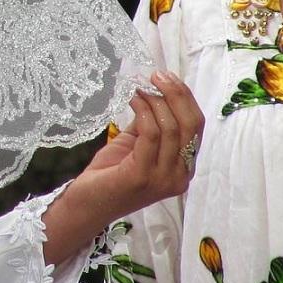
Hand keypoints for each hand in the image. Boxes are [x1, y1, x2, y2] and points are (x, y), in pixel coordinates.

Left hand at [43, 71, 201, 264]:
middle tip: (156, 75)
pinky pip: (151, 134)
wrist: (86, 206)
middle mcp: (179, 176)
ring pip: (172, 128)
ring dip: (155, 100)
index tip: (167, 77)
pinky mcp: (142, 176)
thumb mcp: (135, 144)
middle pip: (191, 125)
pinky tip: (132, 100)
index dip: (184, 98)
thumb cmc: (109, 175)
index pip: (196, 127)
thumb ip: (150, 124)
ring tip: (139, 86)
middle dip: (176, 94)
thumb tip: (155, 91)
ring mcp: (163, 178)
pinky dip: (143, 111)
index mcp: (182, 168)